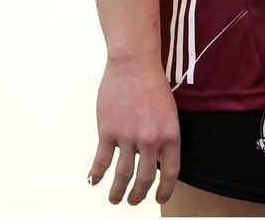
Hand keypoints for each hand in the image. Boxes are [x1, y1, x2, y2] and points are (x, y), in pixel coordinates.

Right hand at [87, 56, 180, 205]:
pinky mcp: (108, 131)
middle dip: (138, 196)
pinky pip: (101, 161)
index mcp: (170, 134)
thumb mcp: (169, 111)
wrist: (134, 62)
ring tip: (115, 199)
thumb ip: (164, 136)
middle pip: (144, 179)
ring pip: (123, 176)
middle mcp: (151, 139)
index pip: (170, 173)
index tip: (160, 199)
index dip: (165, 190)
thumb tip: (158, 161)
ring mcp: (128, 136)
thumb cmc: (153, 84)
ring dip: (118, 192)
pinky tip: (93, 181)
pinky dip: (96, 175)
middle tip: (134, 202)